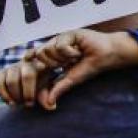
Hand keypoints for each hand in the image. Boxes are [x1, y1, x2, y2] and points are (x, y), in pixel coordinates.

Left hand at [0, 29, 137, 109]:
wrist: (107, 56)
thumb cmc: (92, 66)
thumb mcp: (72, 80)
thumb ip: (59, 88)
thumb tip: (48, 103)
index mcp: (54, 56)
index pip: (36, 58)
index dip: (32, 61)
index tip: (30, 65)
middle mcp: (55, 45)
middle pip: (39, 54)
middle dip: (53, 63)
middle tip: (66, 64)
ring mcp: (61, 38)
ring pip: (48, 50)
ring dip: (63, 58)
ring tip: (75, 56)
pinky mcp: (68, 33)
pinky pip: (59, 46)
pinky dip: (70, 52)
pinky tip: (79, 51)